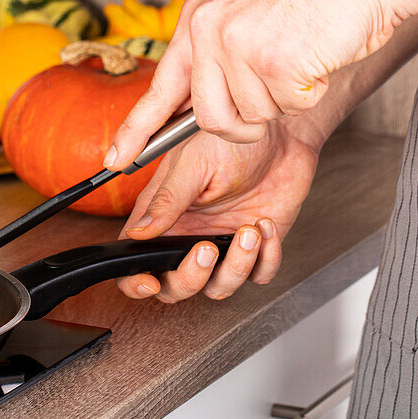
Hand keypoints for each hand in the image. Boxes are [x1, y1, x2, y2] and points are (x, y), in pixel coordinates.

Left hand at [105, 0, 397, 162]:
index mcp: (198, 18)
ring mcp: (239, 44)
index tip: (116, 160)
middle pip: (210, 117)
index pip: (160, 87)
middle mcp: (209, 29)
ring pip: (250, 117)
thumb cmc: (316, 0)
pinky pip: (286, 109)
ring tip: (298, 60)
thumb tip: (192, 112)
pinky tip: (316, 59)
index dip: (136, 129)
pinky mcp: (273, 60)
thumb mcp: (247, 19)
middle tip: (275, 87)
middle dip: (245, 121)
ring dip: (281, 103)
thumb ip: (217, 57)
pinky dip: (308, 94)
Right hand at [116, 119, 319, 302]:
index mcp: (163, 216)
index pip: (135, 262)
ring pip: (219, 287)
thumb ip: (166, 200)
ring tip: (248, 231)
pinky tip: (265, 226)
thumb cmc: (232, 138)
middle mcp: (190, 235)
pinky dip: (265, 259)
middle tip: (207, 249)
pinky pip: (259, 274)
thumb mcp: (193, 163)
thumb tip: (139, 231)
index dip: (135, 281)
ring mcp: (223, 243)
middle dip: (191, 278)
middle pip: (176, 286)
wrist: (282, 131)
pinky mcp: (257, 245)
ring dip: (235, 266)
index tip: (151, 282)